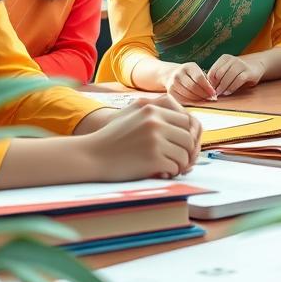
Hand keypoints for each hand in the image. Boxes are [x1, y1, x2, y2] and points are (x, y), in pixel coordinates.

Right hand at [87, 96, 202, 178]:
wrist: (92, 155)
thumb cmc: (112, 137)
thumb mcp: (131, 113)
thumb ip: (154, 110)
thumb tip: (182, 119)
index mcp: (152, 108)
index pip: (186, 120)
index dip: (187, 135)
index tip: (182, 146)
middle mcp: (155, 121)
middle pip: (188, 137)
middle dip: (187, 151)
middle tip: (180, 160)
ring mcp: (155, 139)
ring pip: (184, 154)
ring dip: (180, 164)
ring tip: (169, 167)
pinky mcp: (153, 158)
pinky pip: (175, 167)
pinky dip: (171, 172)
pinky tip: (161, 172)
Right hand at [162, 62, 216, 101]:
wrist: (172, 74)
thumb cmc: (190, 74)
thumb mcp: (197, 72)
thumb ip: (205, 80)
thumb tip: (213, 94)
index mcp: (188, 67)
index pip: (199, 78)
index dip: (208, 87)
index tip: (214, 94)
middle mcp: (178, 74)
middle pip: (193, 88)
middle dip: (204, 95)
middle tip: (211, 99)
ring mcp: (172, 83)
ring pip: (188, 95)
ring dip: (198, 100)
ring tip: (205, 101)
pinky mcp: (170, 92)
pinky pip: (183, 100)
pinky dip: (191, 103)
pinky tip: (197, 102)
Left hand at [207, 54, 264, 96]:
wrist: (256, 67)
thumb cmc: (238, 71)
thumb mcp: (228, 70)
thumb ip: (218, 75)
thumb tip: (207, 86)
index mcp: (225, 58)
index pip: (213, 70)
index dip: (210, 82)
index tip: (210, 89)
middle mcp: (232, 59)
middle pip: (220, 74)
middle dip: (216, 85)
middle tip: (215, 93)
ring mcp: (241, 64)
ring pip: (228, 77)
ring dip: (223, 87)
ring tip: (221, 93)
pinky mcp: (249, 72)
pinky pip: (238, 80)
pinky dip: (232, 87)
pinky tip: (229, 92)